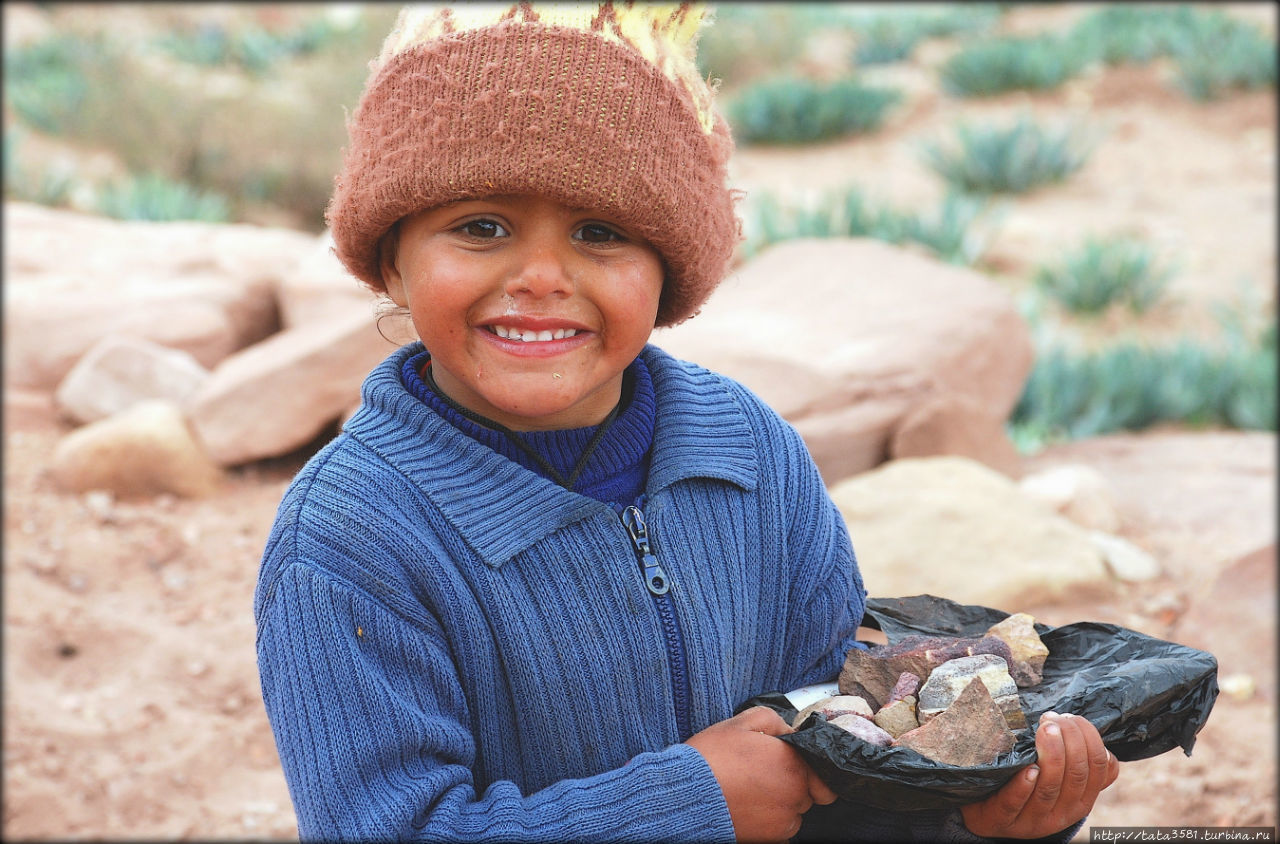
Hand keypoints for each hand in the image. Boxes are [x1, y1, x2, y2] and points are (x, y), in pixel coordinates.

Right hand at [686, 706, 837, 842]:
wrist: (685, 796)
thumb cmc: (711, 759)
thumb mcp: (740, 723)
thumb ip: (774, 721)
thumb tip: (788, 731)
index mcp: (793, 764)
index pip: (822, 772)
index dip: (805, 766)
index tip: (787, 764)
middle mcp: (795, 795)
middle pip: (807, 791)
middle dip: (790, 782)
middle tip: (760, 774)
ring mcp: (783, 822)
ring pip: (793, 812)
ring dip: (779, 804)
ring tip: (749, 792)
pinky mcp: (770, 840)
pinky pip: (779, 830)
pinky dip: (767, 822)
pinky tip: (747, 808)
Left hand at [961, 711, 1119, 838]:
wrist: (989, 815)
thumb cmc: (1031, 788)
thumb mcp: (1061, 780)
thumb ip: (1079, 763)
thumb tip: (1098, 740)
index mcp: (1082, 800)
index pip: (1100, 767)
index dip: (1090, 738)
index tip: (1071, 717)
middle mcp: (1062, 813)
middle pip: (1076, 775)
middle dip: (1070, 740)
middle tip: (1053, 719)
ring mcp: (1032, 819)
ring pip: (1049, 788)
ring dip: (1051, 756)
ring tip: (1046, 729)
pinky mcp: (1004, 819)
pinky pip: (1015, 803)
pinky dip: (1023, 786)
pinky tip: (1028, 769)